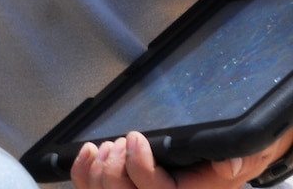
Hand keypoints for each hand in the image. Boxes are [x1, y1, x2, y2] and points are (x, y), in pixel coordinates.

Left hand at [71, 128, 292, 188]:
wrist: (217, 169)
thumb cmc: (223, 166)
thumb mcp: (238, 161)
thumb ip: (234, 160)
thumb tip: (228, 163)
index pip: (152, 188)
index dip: (137, 163)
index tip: (136, 137)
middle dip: (115, 163)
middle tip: (124, 141)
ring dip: (99, 165)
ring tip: (111, 146)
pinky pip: (88, 188)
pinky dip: (82, 170)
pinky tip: (89, 151)